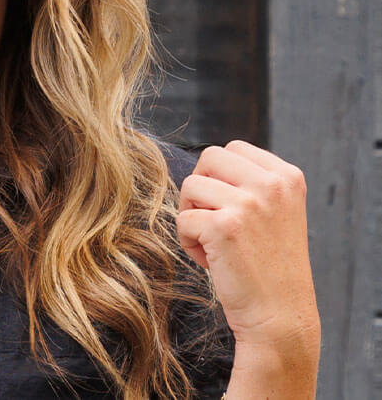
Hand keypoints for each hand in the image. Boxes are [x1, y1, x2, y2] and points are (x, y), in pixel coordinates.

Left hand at [176, 140, 319, 351]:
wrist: (280, 319)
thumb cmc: (269, 266)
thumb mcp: (275, 211)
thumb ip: (251, 181)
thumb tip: (205, 162)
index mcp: (287, 176)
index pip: (233, 149)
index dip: (220, 177)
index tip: (232, 208)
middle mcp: (272, 184)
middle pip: (209, 158)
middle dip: (201, 187)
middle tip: (213, 220)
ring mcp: (248, 203)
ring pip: (190, 186)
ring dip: (192, 215)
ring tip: (214, 243)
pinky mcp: (224, 226)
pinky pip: (182, 218)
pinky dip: (188, 240)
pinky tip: (211, 261)